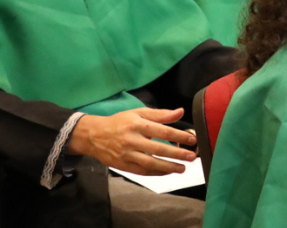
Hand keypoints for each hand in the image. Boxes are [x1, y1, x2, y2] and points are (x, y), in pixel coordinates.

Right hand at [68, 107, 196, 175]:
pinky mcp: (123, 165)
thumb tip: (180, 112)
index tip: (192, 140)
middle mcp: (132, 139)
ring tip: (182, 168)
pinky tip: (167, 172)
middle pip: (158, 148)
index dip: (179, 136)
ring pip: (150, 163)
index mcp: (137, 124)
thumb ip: (161, 114)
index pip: (162, 130)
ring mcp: (127, 154)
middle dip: (177, 154)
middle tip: (191, 156)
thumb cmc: (120, 122)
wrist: (94, 135)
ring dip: (168, 167)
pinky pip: (142, 171)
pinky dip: (156, 173)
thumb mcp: (139, 113)